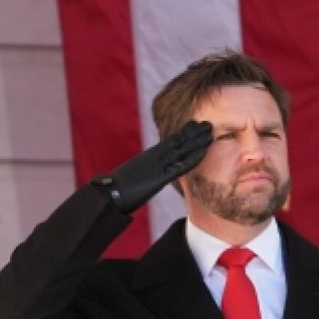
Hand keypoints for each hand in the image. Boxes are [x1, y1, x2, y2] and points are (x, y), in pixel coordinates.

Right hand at [91, 120, 213, 212]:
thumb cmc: (117, 188)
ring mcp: (157, 166)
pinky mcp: (159, 178)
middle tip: (208, 124)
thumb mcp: (135, 176)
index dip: (184, 133)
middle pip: (178, 142)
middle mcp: (154, 157)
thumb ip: (145, 172)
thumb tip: (150, 174)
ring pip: (181, 150)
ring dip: (197, 141)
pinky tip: (202, 152)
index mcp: (149, 156)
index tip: (194, 124)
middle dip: (194, 133)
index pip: (169, 141)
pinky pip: (179, 167)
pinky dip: (191, 159)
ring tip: (209, 131)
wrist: (108, 194)